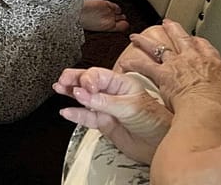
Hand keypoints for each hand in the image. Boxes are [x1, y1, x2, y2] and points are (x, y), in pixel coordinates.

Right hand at [53, 66, 171, 163]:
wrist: (162, 146)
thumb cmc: (156, 121)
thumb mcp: (130, 107)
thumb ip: (103, 101)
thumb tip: (80, 93)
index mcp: (121, 82)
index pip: (97, 75)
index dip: (87, 79)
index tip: (84, 87)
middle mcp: (111, 93)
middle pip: (87, 82)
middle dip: (73, 79)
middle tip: (62, 81)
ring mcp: (106, 108)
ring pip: (84, 98)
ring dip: (71, 93)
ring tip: (58, 89)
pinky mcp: (103, 123)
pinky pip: (86, 117)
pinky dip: (75, 114)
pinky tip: (66, 112)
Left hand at [124, 20, 220, 111]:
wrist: (207, 109)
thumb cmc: (219, 105)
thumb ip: (219, 84)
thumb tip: (217, 88)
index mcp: (212, 63)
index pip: (204, 46)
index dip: (196, 41)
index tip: (192, 39)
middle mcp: (192, 59)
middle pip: (180, 38)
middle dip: (172, 28)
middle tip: (166, 23)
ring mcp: (176, 64)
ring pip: (157, 46)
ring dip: (145, 41)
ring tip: (136, 37)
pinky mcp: (162, 74)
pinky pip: (143, 66)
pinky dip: (132, 64)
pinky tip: (124, 63)